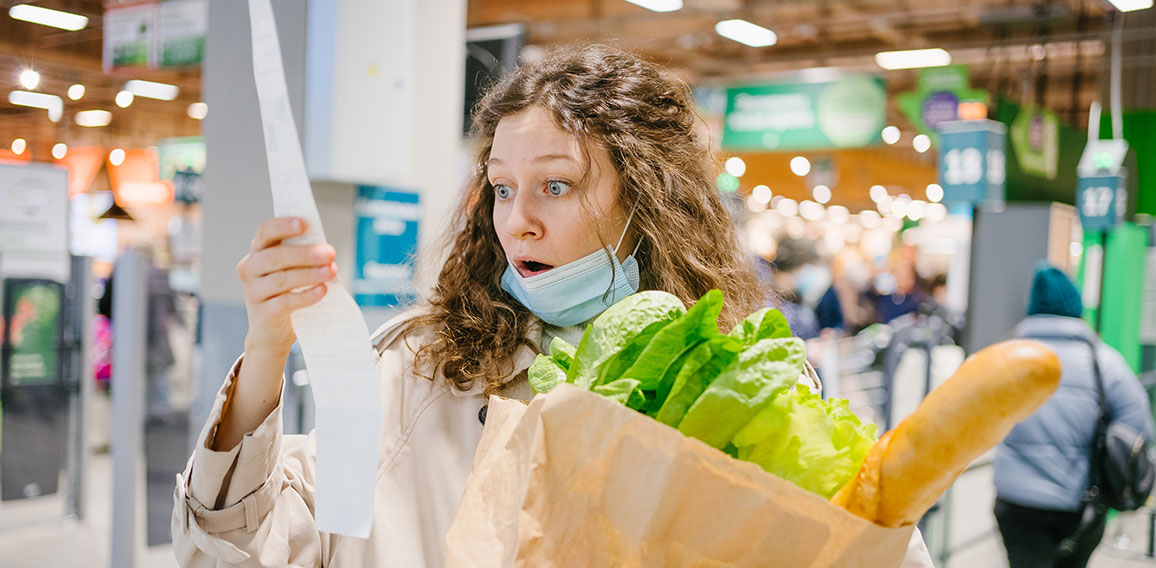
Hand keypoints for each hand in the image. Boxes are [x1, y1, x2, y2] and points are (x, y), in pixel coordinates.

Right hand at [237, 217, 335, 353]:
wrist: (272, 333)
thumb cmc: (287, 293)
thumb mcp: (292, 271)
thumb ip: (302, 258)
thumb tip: (326, 251)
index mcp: (258, 252)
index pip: (264, 232)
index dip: (282, 226)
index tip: (304, 224)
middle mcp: (250, 269)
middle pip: (274, 257)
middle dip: (304, 254)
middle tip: (329, 253)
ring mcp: (253, 293)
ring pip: (280, 279)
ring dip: (309, 274)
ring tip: (331, 271)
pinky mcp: (263, 314)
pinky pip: (285, 302)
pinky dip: (306, 296)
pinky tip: (322, 291)